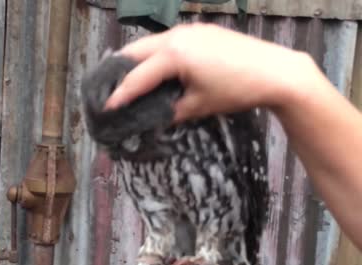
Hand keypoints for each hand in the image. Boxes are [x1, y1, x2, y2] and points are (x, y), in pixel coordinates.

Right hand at [105, 23, 317, 122]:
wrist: (276, 72)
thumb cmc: (237, 90)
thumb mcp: (199, 105)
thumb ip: (171, 111)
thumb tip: (154, 117)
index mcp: (174, 54)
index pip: (138, 77)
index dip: (120, 94)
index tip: (106, 107)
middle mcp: (177, 35)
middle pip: (136, 51)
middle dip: (121, 70)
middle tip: (112, 88)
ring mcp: (190, 29)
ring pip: (151, 42)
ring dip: (138, 60)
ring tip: (130, 78)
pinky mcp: (201, 30)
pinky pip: (168, 40)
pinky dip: (156, 54)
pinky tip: (158, 67)